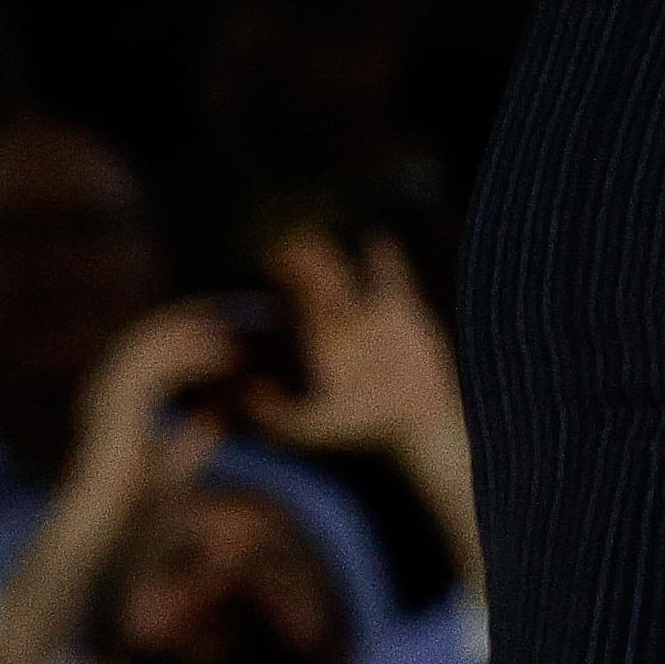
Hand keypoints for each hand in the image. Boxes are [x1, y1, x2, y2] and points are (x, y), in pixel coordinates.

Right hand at [3, 304, 242, 663]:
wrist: (99, 532)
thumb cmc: (129, 507)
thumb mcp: (171, 465)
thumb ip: (189, 441)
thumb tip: (214, 423)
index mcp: (122, 399)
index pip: (162, 348)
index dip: (201, 332)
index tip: (245, 326)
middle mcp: (109, 389)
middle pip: (158, 333)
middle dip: (204, 318)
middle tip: (249, 310)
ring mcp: (106, 395)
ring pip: (155, 342)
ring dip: (200, 330)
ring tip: (245, 323)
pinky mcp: (113, 409)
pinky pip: (155, 367)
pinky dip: (191, 356)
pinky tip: (226, 354)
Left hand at [249, 230, 456, 459]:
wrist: (419, 420)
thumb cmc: (367, 425)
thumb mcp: (315, 426)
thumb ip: (277, 414)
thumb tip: (245, 390)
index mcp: (318, 347)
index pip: (292, 306)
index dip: (281, 284)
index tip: (271, 260)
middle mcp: (339, 327)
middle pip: (314, 285)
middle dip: (300, 264)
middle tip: (287, 241)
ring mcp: (370, 317)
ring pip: (345, 277)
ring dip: (330, 258)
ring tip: (313, 236)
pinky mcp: (402, 312)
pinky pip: (391, 277)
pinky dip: (386, 258)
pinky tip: (376, 238)